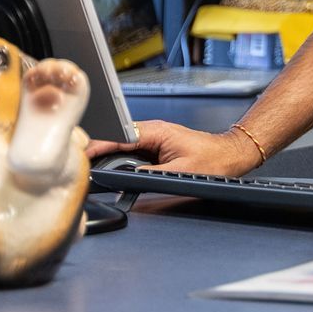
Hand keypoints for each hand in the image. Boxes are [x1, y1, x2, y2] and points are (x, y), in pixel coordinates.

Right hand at [85, 120, 261, 175]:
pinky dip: (122, 162)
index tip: (81, 154)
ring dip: (110, 159)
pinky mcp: (155, 146)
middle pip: (116, 141)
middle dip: (99, 153)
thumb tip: (125, 180)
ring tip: (97, 172)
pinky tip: (117, 172)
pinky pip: (132, 153)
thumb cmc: (214, 161)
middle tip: (83, 169)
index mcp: (156, 131)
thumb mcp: (178, 172)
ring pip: (122, 148)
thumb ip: (148, 175)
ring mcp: (153, 138)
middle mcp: (152, 131)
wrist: (231, 156)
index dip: (97, 145)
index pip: (118, 136)